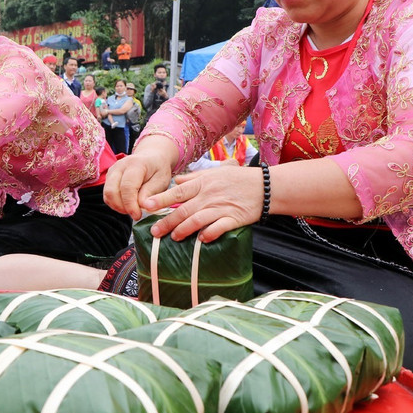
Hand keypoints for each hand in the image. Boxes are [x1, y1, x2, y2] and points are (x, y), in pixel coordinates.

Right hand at [103, 143, 173, 220]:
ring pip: (107, 194)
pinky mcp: (109, 177)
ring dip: (118, 207)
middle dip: (122, 207)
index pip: (127, 187)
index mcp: (135, 164)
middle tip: (135, 214)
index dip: (130, 204)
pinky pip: (107, 195)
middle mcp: (119, 166)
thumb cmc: (158, 169)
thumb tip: (142, 206)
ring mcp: (112, 171)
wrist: (152, 157)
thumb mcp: (161, 181)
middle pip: (111, 191)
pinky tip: (127, 205)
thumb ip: (151, 193)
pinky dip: (115, 204)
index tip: (137, 216)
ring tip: (132, 209)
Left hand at [142, 166, 261, 242]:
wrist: (265, 186)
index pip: (177, 192)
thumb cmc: (238, 179)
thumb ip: (194, 177)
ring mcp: (221, 207)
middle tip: (154, 232)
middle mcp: (209, 195)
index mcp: (203, 183)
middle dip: (167, 222)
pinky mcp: (234, 218)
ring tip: (174, 237)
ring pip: (198, 220)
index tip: (147, 206)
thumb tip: (176, 181)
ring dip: (184, 230)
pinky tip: (202, 240)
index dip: (161, 200)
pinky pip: (219, 227)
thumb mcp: (214, 172)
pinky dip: (209, 234)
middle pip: (184, 210)